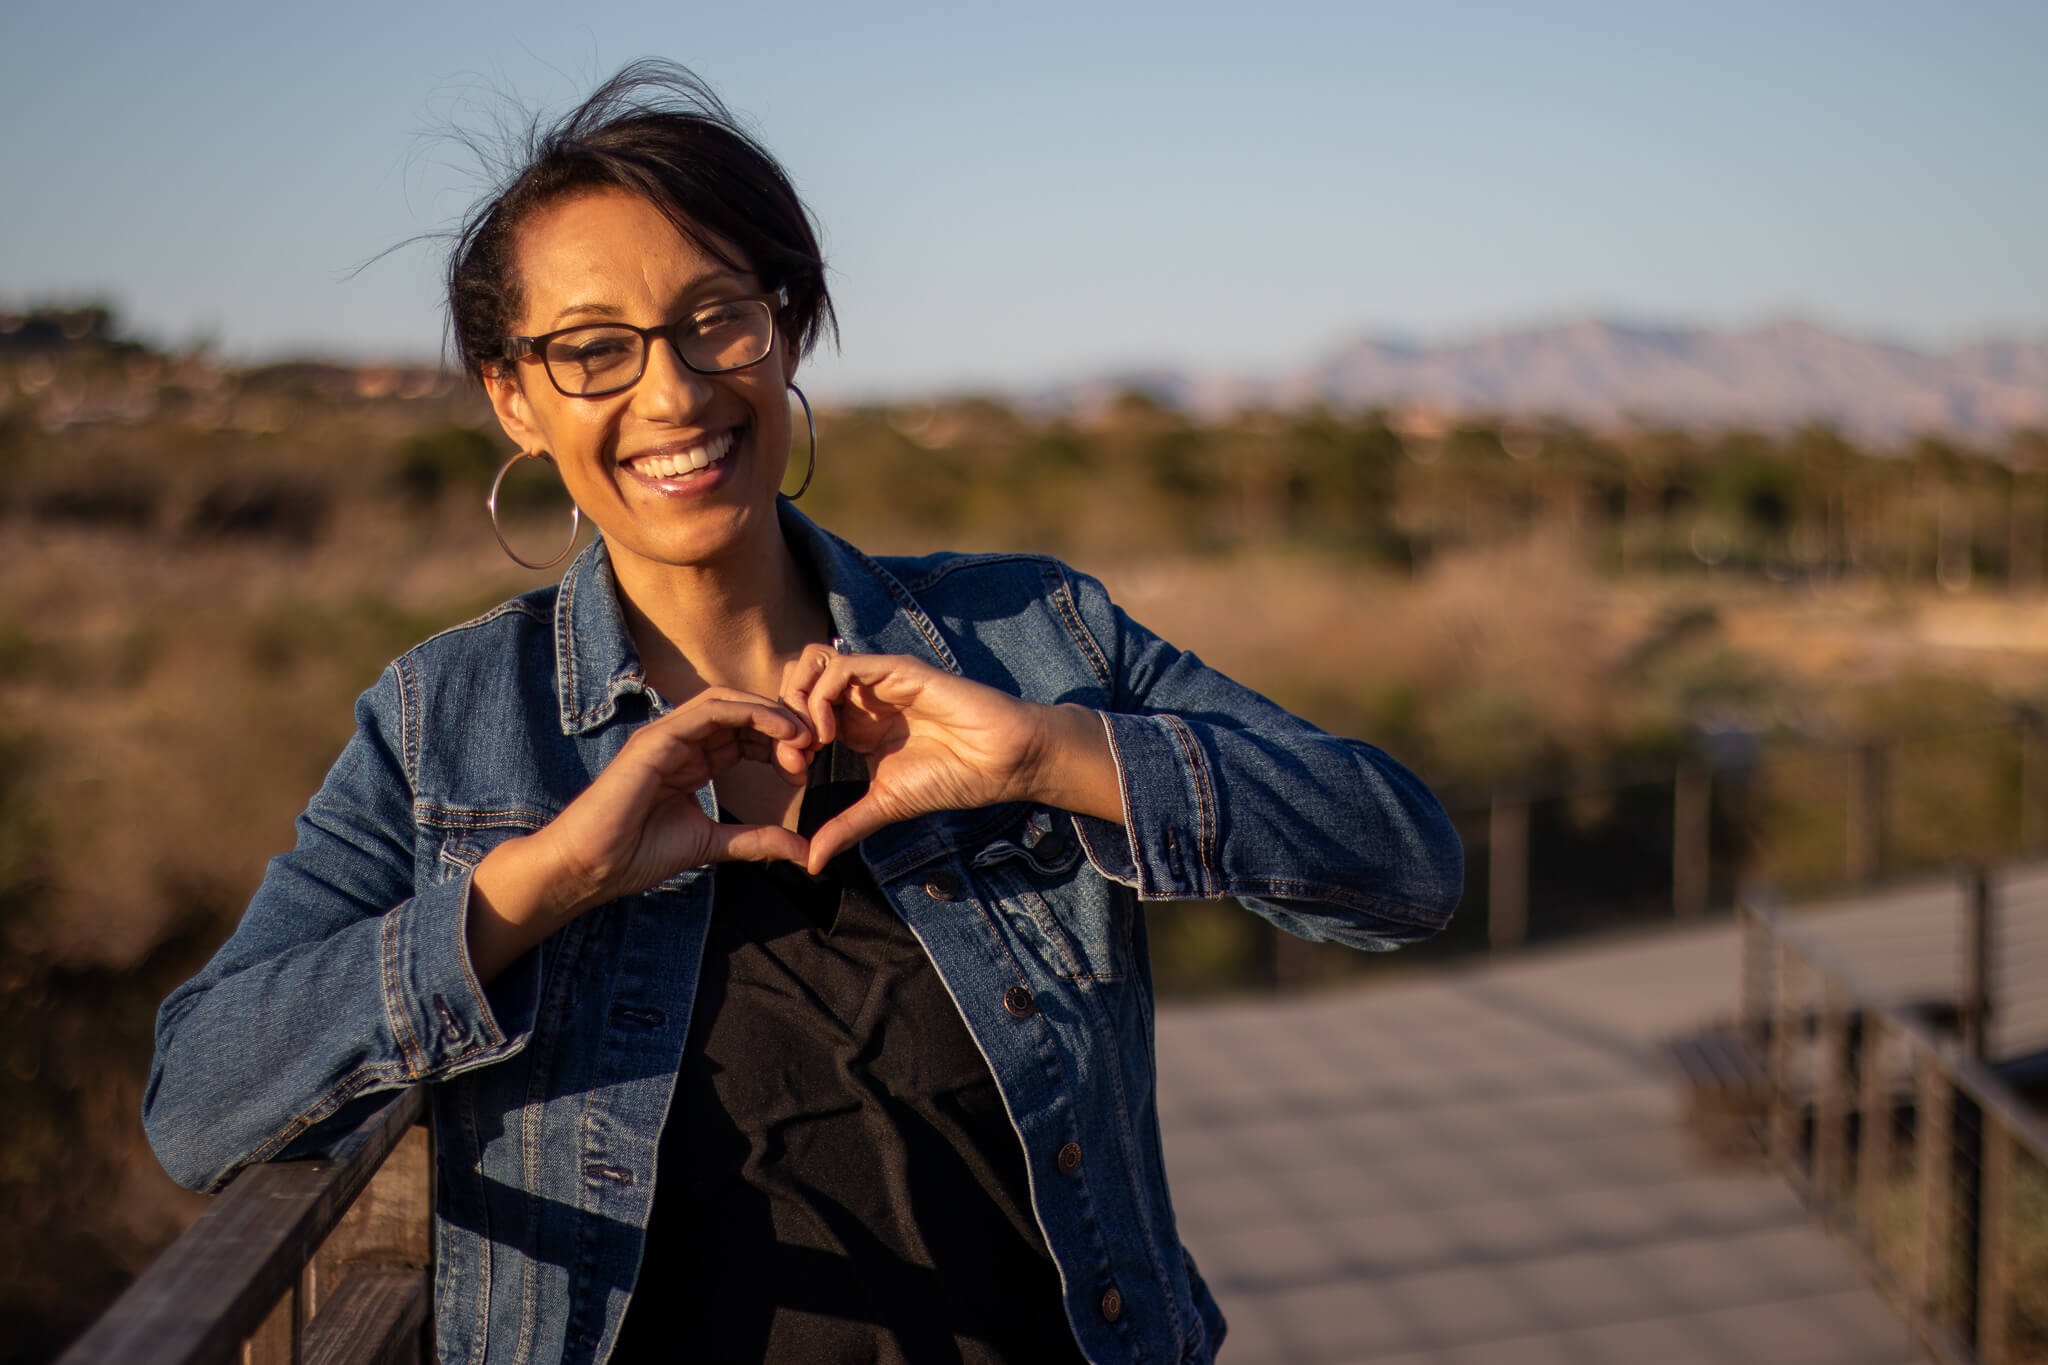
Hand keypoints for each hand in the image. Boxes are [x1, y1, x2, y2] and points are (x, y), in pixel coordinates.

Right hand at [467, 688, 812, 981]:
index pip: (744, 734)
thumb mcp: (711, 844)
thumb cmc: (636, 854)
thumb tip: (804, 853)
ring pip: (729, 703)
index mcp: (691, 759)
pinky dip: (750, 712)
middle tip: (814, 747)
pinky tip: (781, 730)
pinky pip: (710, 711)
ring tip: (803, 737)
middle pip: (741, 713)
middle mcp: (680, 740)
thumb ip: (756, 841)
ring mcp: (666, 735)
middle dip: (782, 725)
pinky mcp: (656, 739)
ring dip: (771, 714)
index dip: (779, 743)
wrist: (590, 867)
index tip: (807, 767)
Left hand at [779, 646, 1121, 872]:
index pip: (799, 710)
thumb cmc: (953, 778)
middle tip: (794, 759)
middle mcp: (863, 695)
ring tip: (810, 743)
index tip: (794, 776)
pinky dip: (822, 697)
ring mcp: (878, 679)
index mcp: (857, 721)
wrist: (1002, 762)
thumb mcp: (885, 805)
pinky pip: (841, 667)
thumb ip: (846, 826)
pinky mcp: (896, 670)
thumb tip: (811, 863)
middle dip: (783, 717)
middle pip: (796, 679)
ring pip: (812, 664)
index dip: (785, 741)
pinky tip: (831, 733)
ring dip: (798, 702)